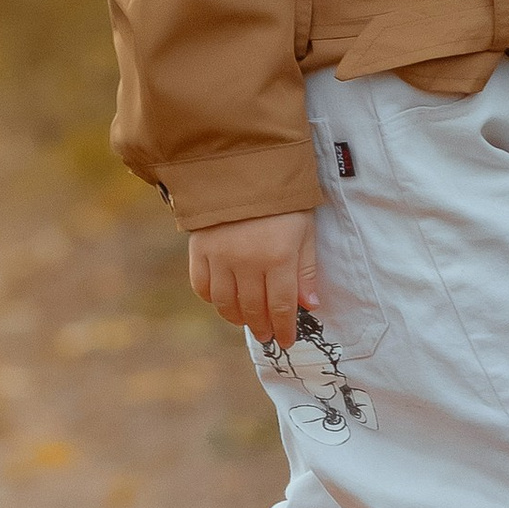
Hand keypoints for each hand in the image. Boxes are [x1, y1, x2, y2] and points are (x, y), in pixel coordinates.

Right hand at [188, 211, 319, 342]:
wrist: (242, 167)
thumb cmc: (282, 199)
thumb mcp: (304, 229)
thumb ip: (306, 269)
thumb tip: (309, 305)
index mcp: (278, 258)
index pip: (282, 306)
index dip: (284, 328)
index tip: (287, 341)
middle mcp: (246, 262)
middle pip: (253, 308)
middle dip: (262, 326)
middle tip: (267, 334)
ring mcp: (219, 257)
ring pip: (225, 303)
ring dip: (237, 317)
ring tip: (246, 321)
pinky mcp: (198, 249)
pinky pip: (201, 286)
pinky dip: (212, 299)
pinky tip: (222, 301)